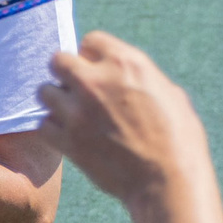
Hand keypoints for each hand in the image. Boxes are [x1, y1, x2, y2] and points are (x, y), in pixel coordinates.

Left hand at [38, 32, 212, 218]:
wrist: (167, 182)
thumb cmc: (179, 139)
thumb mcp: (169, 93)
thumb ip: (139, 77)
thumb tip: (123, 74)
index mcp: (127, 63)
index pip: (90, 40)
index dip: (92, 56)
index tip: (98, 71)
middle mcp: (97, 81)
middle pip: (58, 60)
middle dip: (66, 73)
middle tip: (78, 91)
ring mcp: (78, 111)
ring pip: (44, 92)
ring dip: (56, 101)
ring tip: (73, 115)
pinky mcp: (68, 141)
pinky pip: (43, 125)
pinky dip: (53, 130)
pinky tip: (70, 136)